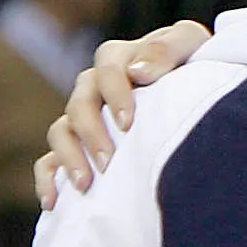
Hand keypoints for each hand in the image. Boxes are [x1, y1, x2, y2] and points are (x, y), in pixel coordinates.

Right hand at [34, 21, 209, 206]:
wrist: (198, 85)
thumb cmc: (195, 61)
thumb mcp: (189, 44)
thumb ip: (166, 49)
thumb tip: (137, 73)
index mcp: (118, 59)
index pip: (107, 72)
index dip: (115, 96)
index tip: (128, 124)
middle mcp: (94, 86)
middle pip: (79, 105)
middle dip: (91, 135)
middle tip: (108, 162)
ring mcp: (84, 116)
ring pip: (61, 131)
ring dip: (69, 158)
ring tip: (85, 186)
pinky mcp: (79, 144)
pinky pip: (50, 160)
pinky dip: (48, 179)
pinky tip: (54, 202)